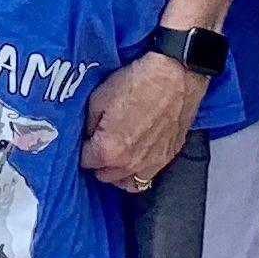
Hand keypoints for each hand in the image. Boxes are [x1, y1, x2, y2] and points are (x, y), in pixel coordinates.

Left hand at [81, 51, 201, 190]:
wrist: (175, 75)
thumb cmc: (138, 82)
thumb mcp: (99, 97)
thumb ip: (89, 123)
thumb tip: (89, 133)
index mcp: (108, 150)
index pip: (85, 161)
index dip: (83, 147)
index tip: (86, 138)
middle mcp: (129, 164)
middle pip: (104, 175)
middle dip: (98, 161)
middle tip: (99, 143)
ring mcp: (151, 164)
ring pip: (126, 182)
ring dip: (117, 171)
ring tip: (117, 155)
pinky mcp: (168, 157)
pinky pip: (147, 176)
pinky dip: (138, 170)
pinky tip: (136, 156)